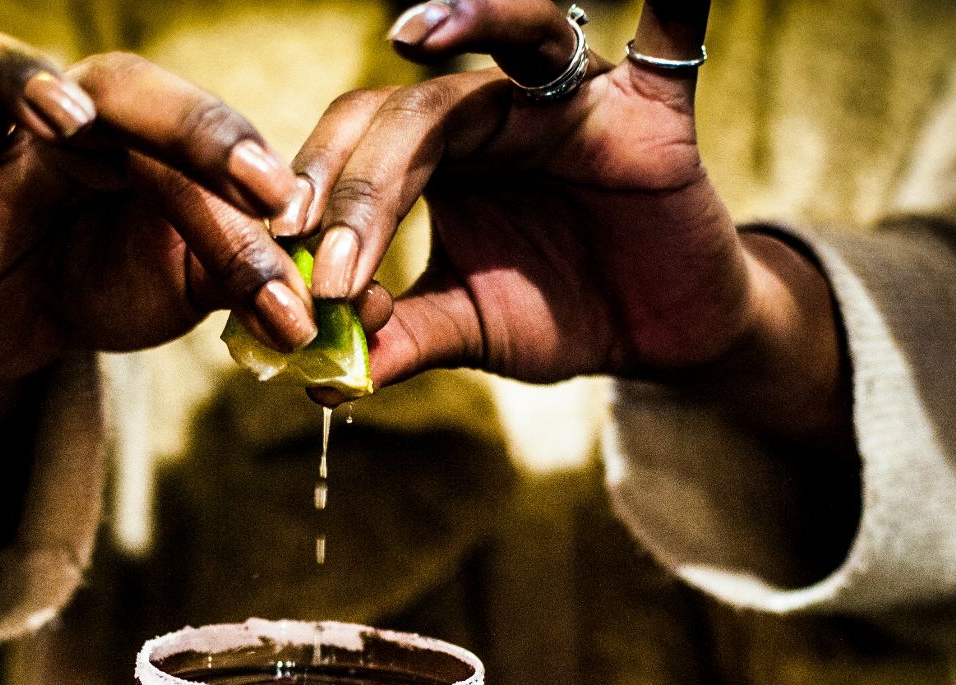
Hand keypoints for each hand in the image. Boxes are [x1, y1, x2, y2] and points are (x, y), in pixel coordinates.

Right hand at [0, 31, 317, 445]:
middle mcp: (63, 124)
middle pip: (117, 88)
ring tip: (64, 118)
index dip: (244, 174)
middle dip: (185, 127)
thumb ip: (234, 276)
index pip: (198, 145)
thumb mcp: (181, 285)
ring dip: (29, 85)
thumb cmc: (110, 279)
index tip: (292, 210)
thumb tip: (308, 303)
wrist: (22, 330)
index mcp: (141, 136)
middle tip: (244, 174)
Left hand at [296, 0, 848, 452]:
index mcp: (438, 156)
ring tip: (413, 35)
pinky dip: (673, 3)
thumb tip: (320, 377)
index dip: (319, 192)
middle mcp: (497, 110)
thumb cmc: (558, 311)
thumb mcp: (469, 330)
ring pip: (521, 40)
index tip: (282, 249)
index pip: (361, 148)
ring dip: (474, 20)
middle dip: (366, 179)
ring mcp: (575, 100)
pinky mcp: (653, 109)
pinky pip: (666, 41)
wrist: (656, 333)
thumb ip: (401, 339)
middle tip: (336, 255)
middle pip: (417, 109)